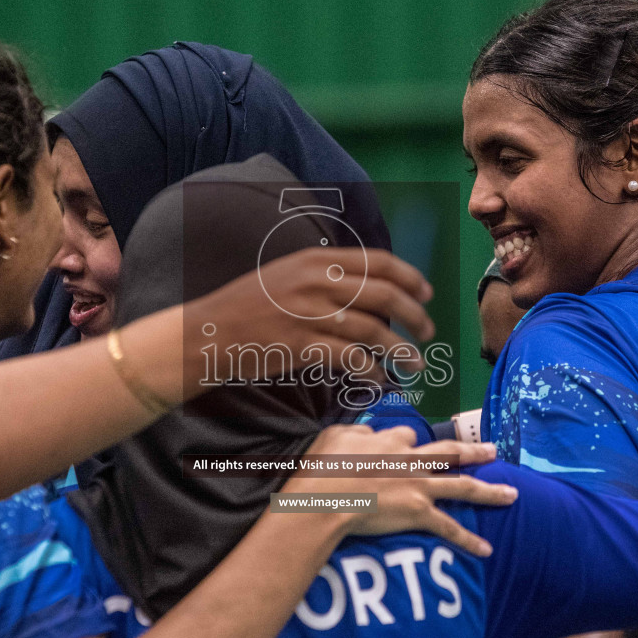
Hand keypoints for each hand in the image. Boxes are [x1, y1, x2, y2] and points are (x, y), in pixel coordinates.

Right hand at [190, 248, 434, 381]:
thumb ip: (324, 275)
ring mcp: (309, 313)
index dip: (410, 276)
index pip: (377, 261)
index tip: (425, 293)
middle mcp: (316, 281)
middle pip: (384, 294)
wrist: (209, 330)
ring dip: (401, 348)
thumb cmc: (247, 305)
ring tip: (414, 362)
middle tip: (428, 330)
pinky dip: (371, 369)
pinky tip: (379, 378)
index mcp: (315, 259)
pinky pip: (350, 358)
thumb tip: (366, 287)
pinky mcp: (301, 345)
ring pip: (373, 329)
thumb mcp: (287, 273)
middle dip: (415, 314)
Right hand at [278, 423, 514, 555]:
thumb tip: (367, 435)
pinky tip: (486, 549)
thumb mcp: (335, 436)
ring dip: (489, 489)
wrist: (326, 497)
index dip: (408, 443)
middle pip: (450, 452)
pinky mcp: (419, 512)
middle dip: (473, 451)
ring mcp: (419, 486)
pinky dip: (468, 540)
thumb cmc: (323, 468)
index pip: (408, 436)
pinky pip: (449, 528)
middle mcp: (411, 460)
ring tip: (511, 493)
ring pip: (462, 486)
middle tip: (493, 450)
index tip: (403, 450)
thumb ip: (357, 433)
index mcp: (390, 440)